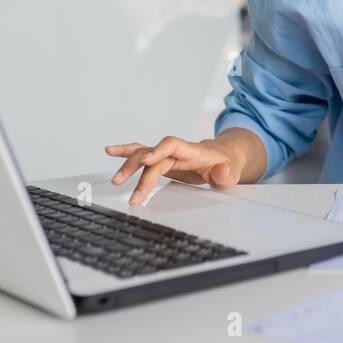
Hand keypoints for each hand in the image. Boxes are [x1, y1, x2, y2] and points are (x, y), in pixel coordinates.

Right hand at [105, 136, 241, 205]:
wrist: (224, 158)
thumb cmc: (226, 167)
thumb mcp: (232, 174)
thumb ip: (226, 174)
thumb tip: (220, 172)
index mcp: (193, 152)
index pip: (173, 145)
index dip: (159, 151)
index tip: (147, 160)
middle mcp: (177, 151)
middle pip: (153, 156)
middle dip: (141, 174)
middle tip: (133, 196)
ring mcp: (168, 156)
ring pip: (143, 154)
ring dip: (128, 166)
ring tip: (115, 181)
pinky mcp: (162, 162)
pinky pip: (142, 155)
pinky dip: (126, 152)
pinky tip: (110, 151)